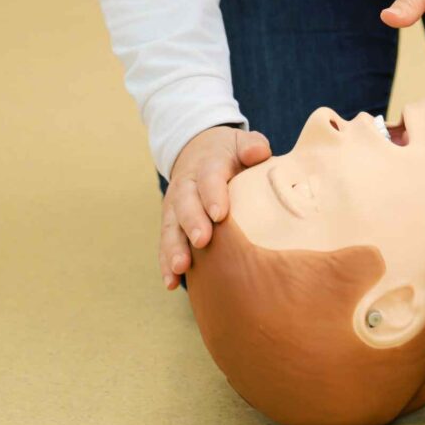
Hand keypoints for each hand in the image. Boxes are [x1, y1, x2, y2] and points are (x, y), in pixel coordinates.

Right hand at [159, 125, 270, 289]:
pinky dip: (166, 263)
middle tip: (202, 241)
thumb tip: (258, 153)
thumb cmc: (230, 152)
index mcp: (207, 165)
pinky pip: (166, 243)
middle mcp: (186, 186)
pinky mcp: (171, 224)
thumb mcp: (241, 142)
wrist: (199, 150)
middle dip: (192, 223)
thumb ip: (251, 146)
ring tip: (181, 267)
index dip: (213, 195)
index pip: (209, 179)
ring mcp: (175, 206)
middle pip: (186, 204)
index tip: (220, 214)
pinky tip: (171, 282)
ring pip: (172, 227)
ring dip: (174, 248)